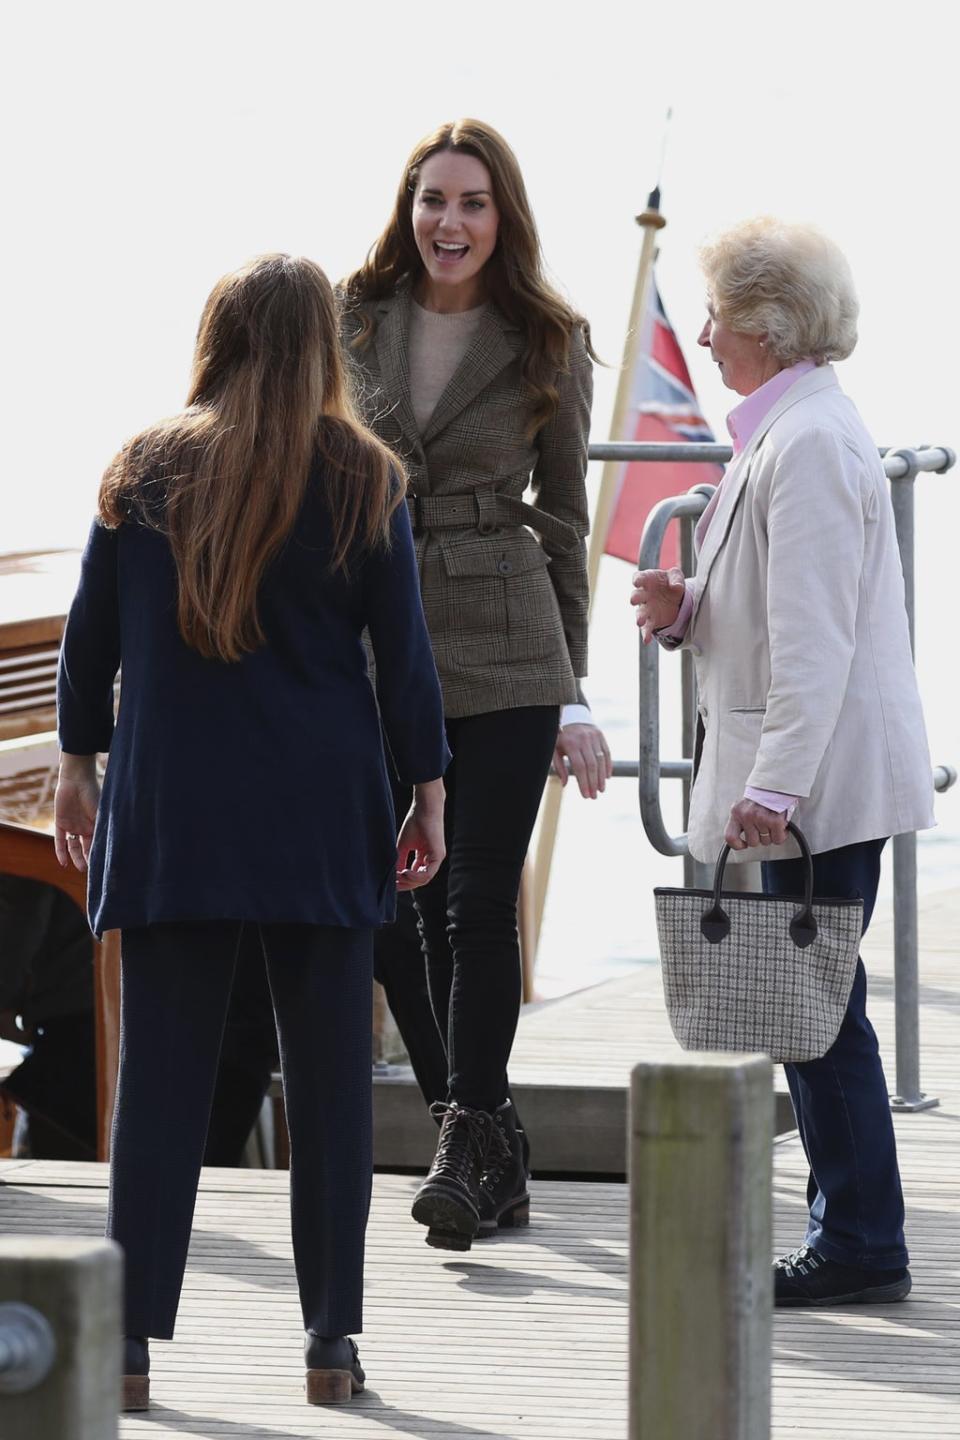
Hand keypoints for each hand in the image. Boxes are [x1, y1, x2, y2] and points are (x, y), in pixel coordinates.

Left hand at [54, 755, 99, 870]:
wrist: (76, 780)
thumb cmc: (92, 794)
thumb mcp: (100, 813)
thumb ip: (104, 828)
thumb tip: (114, 845)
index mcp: (96, 825)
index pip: (97, 844)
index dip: (100, 855)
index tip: (104, 866)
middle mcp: (85, 828)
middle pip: (86, 848)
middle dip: (89, 860)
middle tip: (93, 872)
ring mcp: (73, 826)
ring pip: (74, 847)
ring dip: (76, 858)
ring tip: (81, 869)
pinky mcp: (61, 823)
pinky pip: (60, 841)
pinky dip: (61, 852)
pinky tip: (63, 863)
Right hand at [396, 779, 444, 890]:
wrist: (424, 808)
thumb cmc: (415, 822)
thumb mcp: (404, 845)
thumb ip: (400, 860)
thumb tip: (393, 874)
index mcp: (424, 856)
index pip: (415, 875)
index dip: (403, 880)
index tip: (391, 882)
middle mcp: (432, 859)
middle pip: (419, 880)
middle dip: (405, 884)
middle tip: (393, 884)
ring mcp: (436, 858)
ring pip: (424, 880)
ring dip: (409, 881)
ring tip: (398, 876)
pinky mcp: (438, 855)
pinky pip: (428, 873)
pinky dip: (415, 876)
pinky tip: (405, 872)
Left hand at [552, 722, 612, 798]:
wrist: (571, 717)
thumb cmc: (561, 738)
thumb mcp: (555, 750)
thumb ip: (559, 767)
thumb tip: (564, 784)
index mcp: (570, 744)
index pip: (579, 767)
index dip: (583, 782)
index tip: (585, 795)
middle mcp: (583, 739)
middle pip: (591, 765)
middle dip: (593, 783)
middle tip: (594, 796)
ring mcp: (594, 737)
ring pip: (601, 760)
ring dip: (602, 777)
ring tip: (601, 790)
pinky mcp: (601, 736)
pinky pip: (607, 753)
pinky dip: (608, 766)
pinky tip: (607, 777)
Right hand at [630, 566, 685, 644]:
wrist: (675, 598)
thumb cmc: (671, 582)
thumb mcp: (676, 576)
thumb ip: (676, 578)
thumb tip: (676, 587)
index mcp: (647, 579)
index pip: (639, 577)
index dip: (637, 579)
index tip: (637, 582)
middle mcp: (643, 594)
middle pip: (636, 595)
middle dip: (635, 598)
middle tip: (633, 600)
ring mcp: (646, 608)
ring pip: (640, 613)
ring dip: (639, 617)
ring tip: (639, 622)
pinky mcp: (651, 620)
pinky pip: (647, 628)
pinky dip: (646, 634)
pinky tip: (646, 640)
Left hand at [724, 797, 788, 850]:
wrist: (777, 783)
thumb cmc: (761, 796)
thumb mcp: (743, 806)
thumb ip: (740, 820)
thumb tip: (740, 839)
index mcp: (736, 812)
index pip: (730, 837)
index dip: (737, 845)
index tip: (744, 844)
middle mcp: (747, 816)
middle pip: (753, 842)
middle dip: (760, 837)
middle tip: (764, 826)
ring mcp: (761, 818)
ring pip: (766, 842)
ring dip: (771, 835)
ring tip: (772, 822)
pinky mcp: (775, 821)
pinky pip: (778, 839)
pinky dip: (781, 835)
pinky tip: (780, 826)